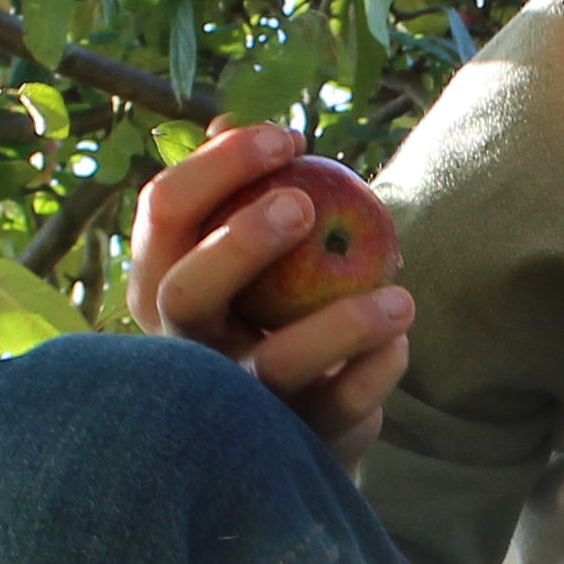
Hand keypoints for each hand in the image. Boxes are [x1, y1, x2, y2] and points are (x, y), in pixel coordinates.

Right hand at [128, 121, 412, 469]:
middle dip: (239, 243)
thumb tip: (230, 120)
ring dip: (339, 327)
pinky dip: (375, 373)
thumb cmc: (274, 307)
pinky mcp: (296, 443)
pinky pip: (338, 410)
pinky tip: (401, 339)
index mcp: (163, 285)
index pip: (164, 212)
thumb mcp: (252, 248)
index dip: (219, 165)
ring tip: (399, 296)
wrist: (299, 425)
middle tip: (304, 202)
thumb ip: (240, 188)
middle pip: (186, 293)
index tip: (288, 136)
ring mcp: (236, 404)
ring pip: (272, 367)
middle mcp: (184, 349)